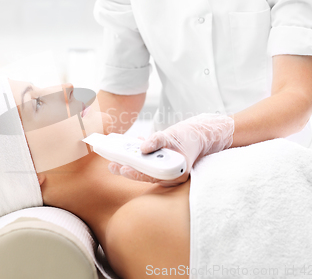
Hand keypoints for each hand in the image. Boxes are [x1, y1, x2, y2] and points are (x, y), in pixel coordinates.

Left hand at [108, 113, 234, 186]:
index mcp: (175, 173)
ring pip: (144, 170)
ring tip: (114, 159)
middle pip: (145, 174)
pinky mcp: (162, 167)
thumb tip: (143, 146)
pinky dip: (138, 157)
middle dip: (128, 169)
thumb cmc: (188, 137)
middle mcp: (170, 176)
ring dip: (130, 163)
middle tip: (112, 165)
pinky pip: (147, 165)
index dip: (136, 173)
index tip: (123, 168)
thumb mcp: (172, 135)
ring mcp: (166, 173)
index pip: (152, 175)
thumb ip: (158, 140)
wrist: (199, 136)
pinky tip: (129, 148)